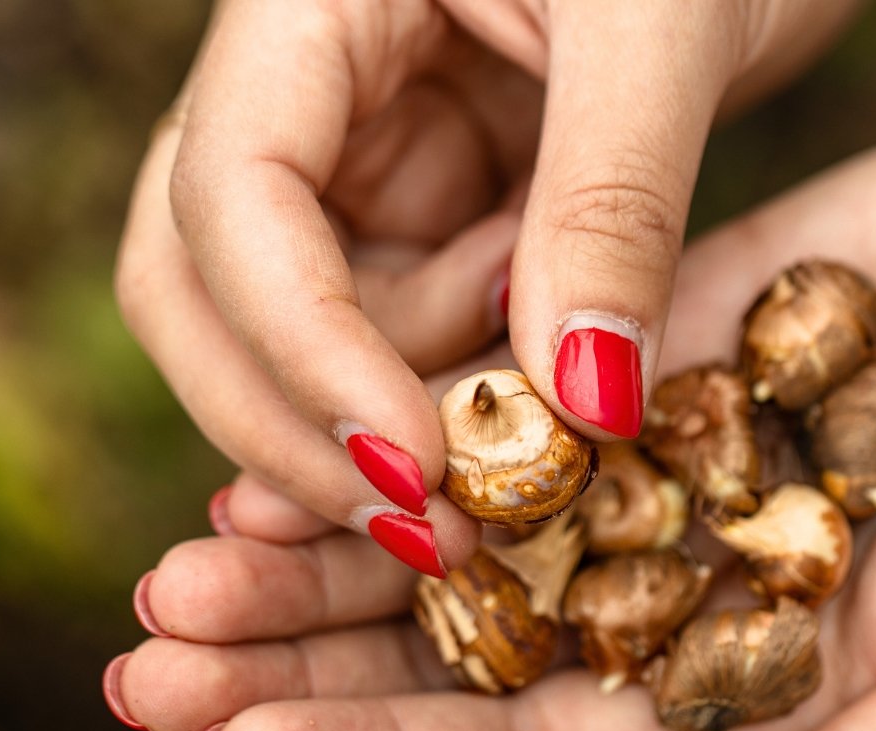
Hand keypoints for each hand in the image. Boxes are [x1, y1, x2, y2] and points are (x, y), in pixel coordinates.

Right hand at [113, 0, 859, 576]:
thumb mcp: (666, 28)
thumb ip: (613, 206)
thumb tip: (577, 408)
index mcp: (308, 2)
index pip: (229, 194)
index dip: (299, 347)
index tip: (409, 469)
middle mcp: (306, 88)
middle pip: (210, 287)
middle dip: (301, 424)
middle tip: (431, 533)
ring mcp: (366, 151)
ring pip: (316, 331)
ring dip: (413, 405)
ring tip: (553, 409)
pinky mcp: (438, 202)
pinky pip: (414, 328)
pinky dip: (474, 381)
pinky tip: (563, 376)